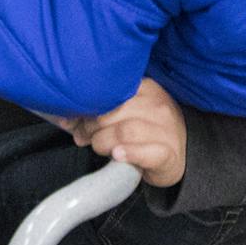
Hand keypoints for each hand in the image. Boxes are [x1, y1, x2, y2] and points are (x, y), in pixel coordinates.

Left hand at [59, 78, 186, 186]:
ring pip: (125, 131)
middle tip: (84, 137)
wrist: (181, 154)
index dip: (87, 106)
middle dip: (91, 127)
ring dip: (103, 142)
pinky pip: (146, 152)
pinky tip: (117, 155)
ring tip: (100, 148)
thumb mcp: (124, 116)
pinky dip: (128, 153)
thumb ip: (96, 114)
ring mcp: (165, 130)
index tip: (76, 118)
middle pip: (113, 112)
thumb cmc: (146, 131)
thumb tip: (64, 118)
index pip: (110, 92)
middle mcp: (157, 106)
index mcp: (145, 89)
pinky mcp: (168, 154)